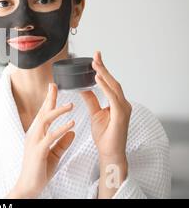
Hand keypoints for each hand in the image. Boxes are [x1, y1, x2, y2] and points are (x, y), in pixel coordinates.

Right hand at [7, 83, 74, 198]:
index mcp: (36, 134)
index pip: (43, 114)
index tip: (54, 88)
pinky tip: (71, 124)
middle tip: (55, 85)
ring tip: (71, 105)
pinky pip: (50, 137)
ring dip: (58, 111)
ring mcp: (34, 141)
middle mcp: (33, 134)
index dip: (49, 101)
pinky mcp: (38, 151)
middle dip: (49, 98)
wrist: (29, 186)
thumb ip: (62, 143)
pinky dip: (62, 129)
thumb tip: (72, 132)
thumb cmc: (39, 170)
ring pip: (45, 120)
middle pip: (42, 112)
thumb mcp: (54, 154)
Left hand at [81, 51, 130, 197]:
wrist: (110, 153)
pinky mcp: (121, 115)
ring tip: (94, 63)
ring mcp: (123, 109)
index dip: (103, 69)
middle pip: (113, 81)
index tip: (95, 57)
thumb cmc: (105, 136)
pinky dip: (105, 87)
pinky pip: (113, 98)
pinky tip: (97, 79)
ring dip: (104, 74)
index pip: (109, 82)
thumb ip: (91, 100)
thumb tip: (83, 87)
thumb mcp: (95, 114)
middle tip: (95, 54)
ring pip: (114, 87)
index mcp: (117, 102)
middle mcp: (123, 103)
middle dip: (103, 67)